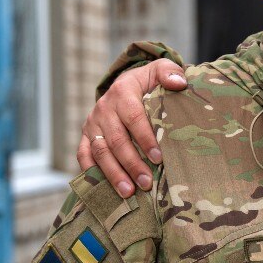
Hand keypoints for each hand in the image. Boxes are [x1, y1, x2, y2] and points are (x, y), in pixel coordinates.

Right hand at [78, 58, 186, 197]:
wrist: (125, 84)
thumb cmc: (148, 82)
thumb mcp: (160, 70)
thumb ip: (170, 72)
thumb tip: (179, 83)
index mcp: (123, 92)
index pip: (134, 118)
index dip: (145, 139)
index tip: (158, 158)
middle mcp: (104, 108)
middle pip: (116, 140)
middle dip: (131, 163)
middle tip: (146, 183)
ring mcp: (92, 123)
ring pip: (100, 151)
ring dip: (113, 173)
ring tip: (128, 192)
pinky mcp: (86, 135)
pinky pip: (83, 155)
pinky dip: (91, 172)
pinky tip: (104, 190)